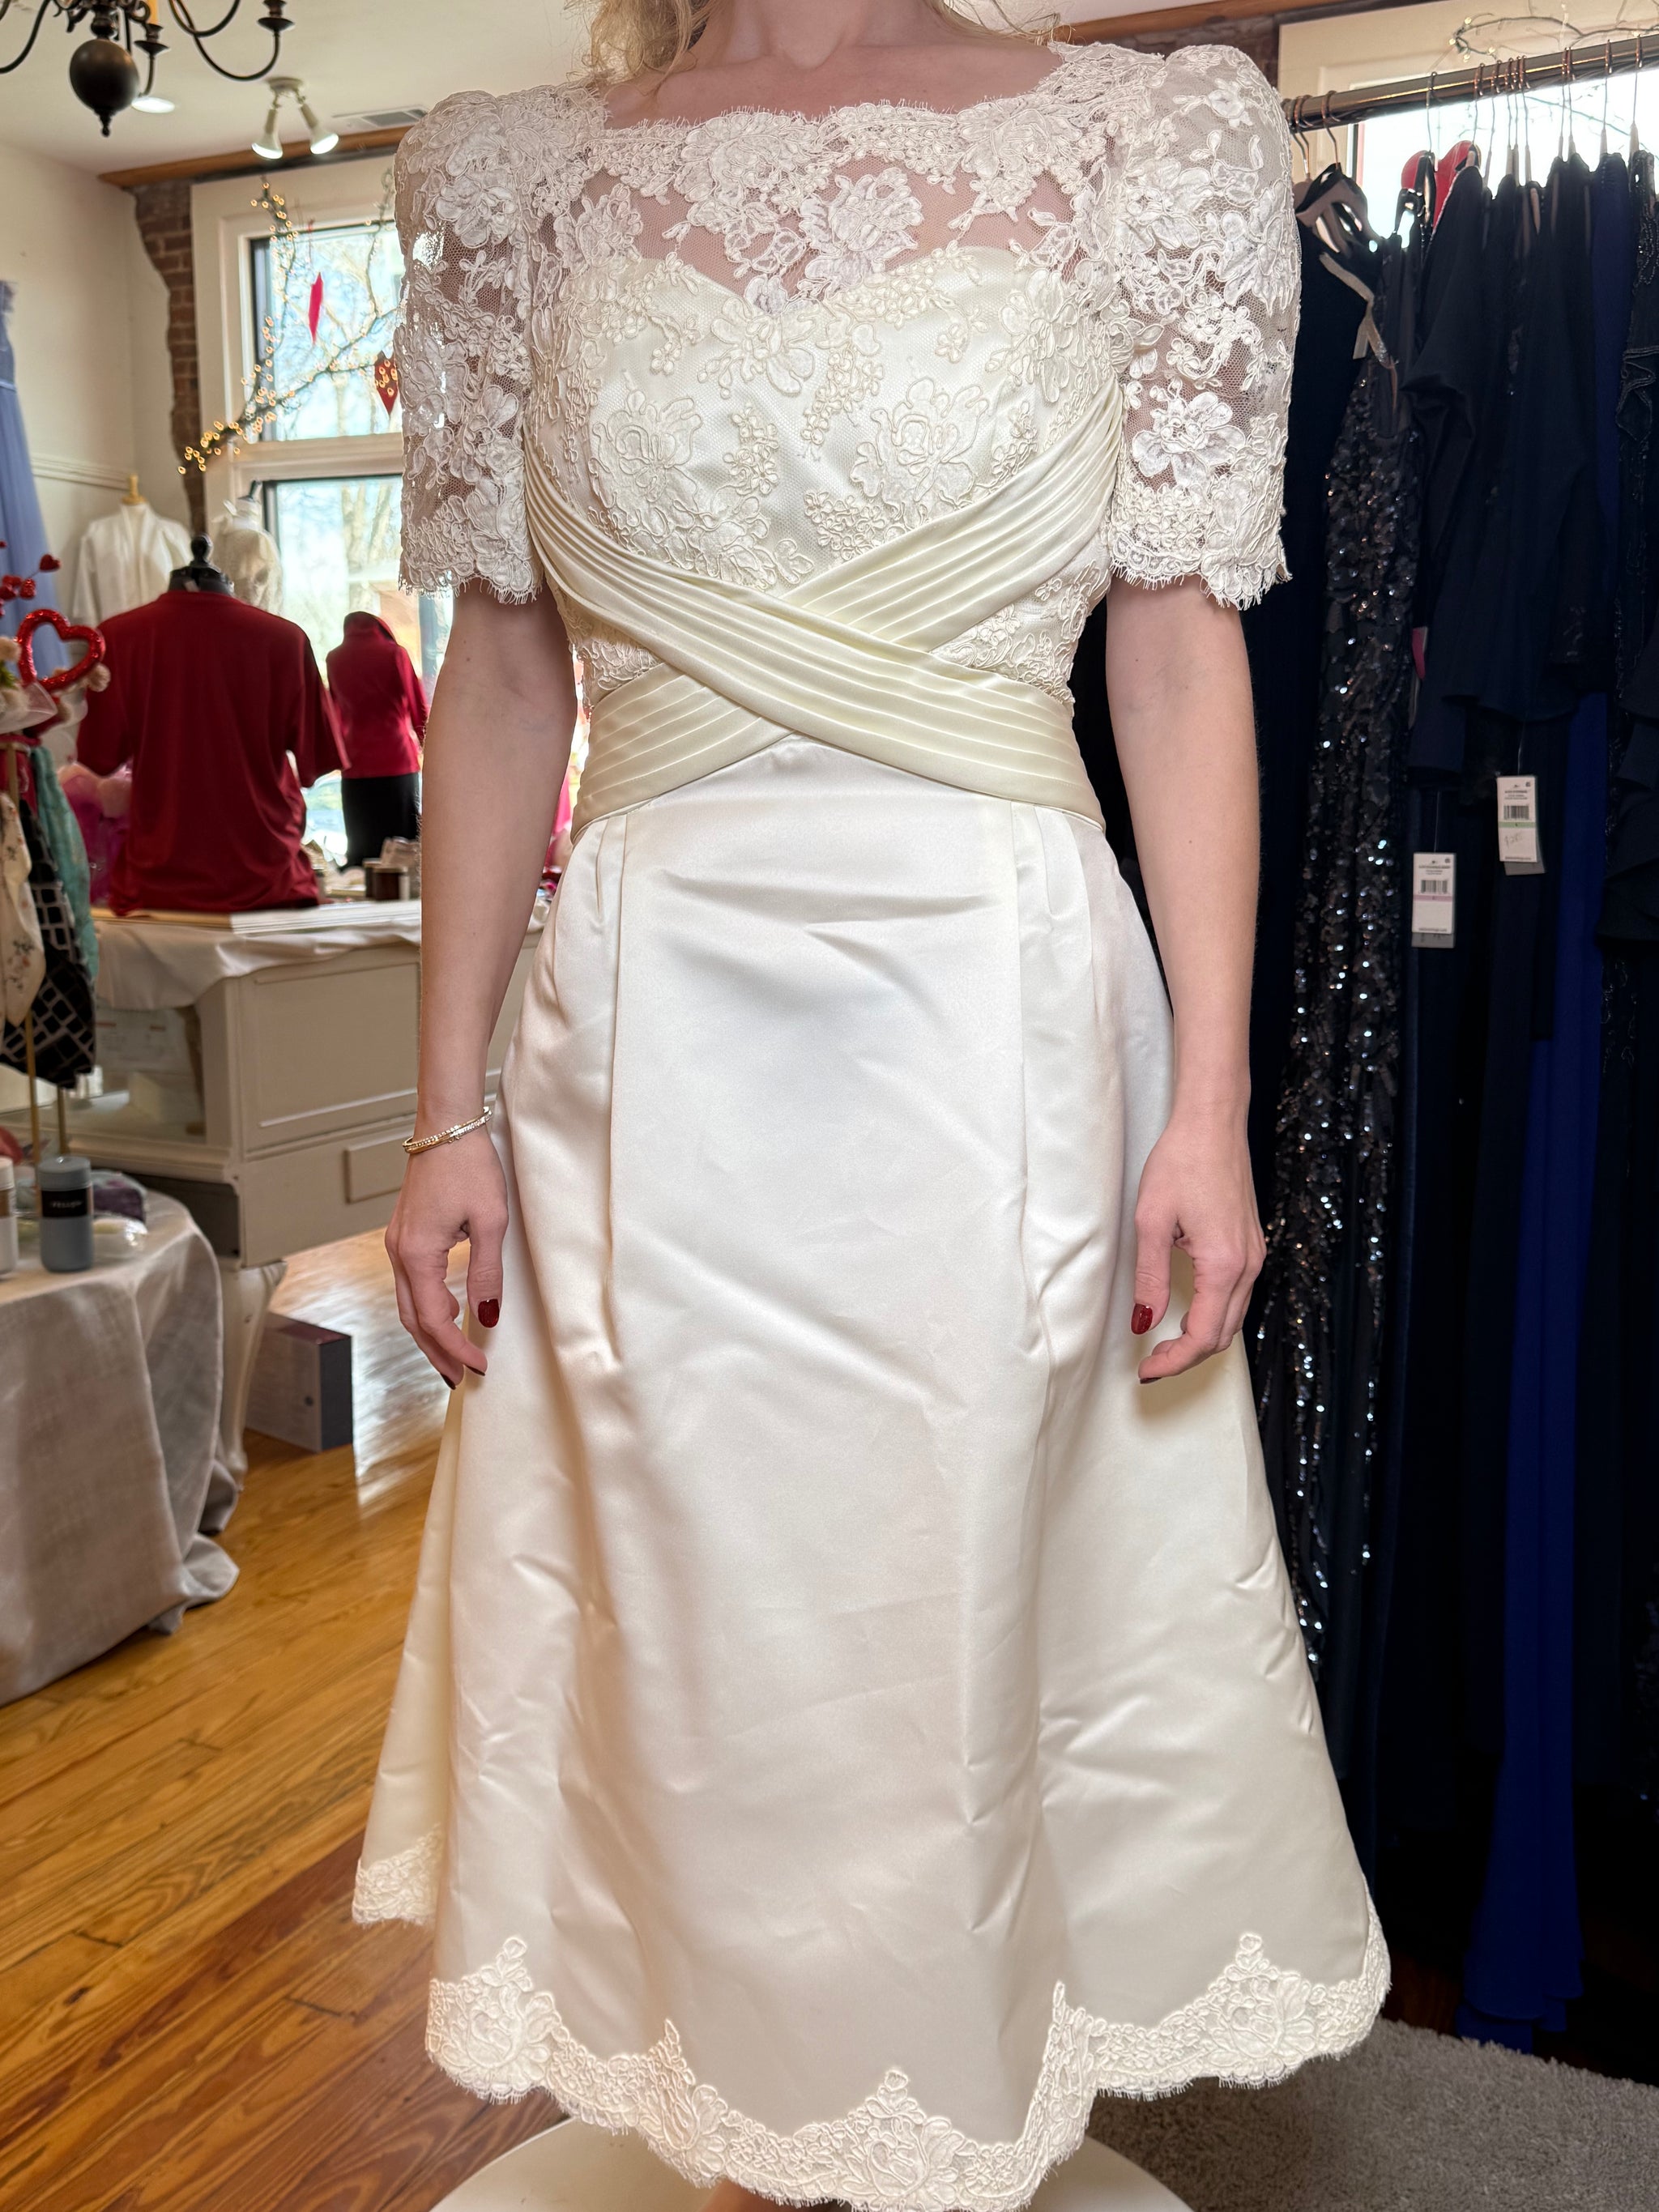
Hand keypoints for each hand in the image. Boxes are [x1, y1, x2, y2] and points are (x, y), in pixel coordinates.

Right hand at [385, 1129, 507, 1384]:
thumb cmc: (469, 1166)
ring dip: (429, 1333)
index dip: (457, 1348)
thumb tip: (486, 1318)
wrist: (445, 1126)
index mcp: (416, 1254)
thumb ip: (486, 1273)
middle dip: (436, 1352)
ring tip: (453, 1355)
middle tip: (461, 1378)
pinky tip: (446, 1313)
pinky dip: (425, 1308)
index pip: (434, 1319)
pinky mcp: (404, 1234)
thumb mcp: (489, 1222)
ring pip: (408, 1303)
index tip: (480, 1367)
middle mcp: (398, 1253)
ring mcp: (396, 1243)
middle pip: (413, 1320)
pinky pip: (410, 1283)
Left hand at [1130, 1109, 1263, 1383]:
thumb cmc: (1182, 1162)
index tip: (1146, 1371)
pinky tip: (1187, 1314)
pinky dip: (1213, 1316)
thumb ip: (1150, 1278)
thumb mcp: (1152, 1221)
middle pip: (1223, 1334)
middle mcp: (1248, 1264)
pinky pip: (1237, 1295)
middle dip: (1187, 1357)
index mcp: (1225, 1264)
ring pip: (1233, 1317)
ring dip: (1201, 1338)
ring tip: (1164, 1344)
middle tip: (1151, 1364)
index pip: (1204, 1336)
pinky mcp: (1251, 1245)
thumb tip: (1143, 1323)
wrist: (1213, 1123)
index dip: (1175, 1361)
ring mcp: (1254, 1255)